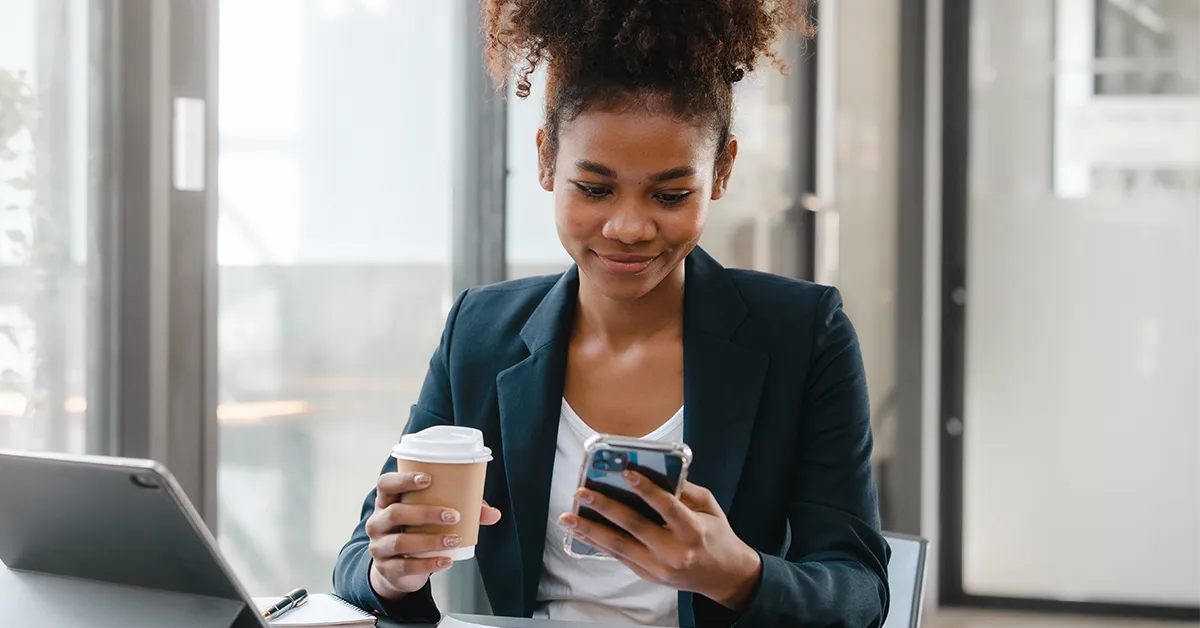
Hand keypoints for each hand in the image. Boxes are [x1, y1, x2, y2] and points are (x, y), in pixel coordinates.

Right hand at [366, 471, 501, 598]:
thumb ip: (462, 510)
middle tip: (454, 515)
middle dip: (426, 513)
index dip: (403, 479)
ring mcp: (379, 547)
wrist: (397, 569)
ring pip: (401, 541)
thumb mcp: (431, 517)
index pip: (385, 484)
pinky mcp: (386, 569)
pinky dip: (430, 563)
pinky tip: (447, 560)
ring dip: (431, 540)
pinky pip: (406, 566)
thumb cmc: (416, 531)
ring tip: (455, 539)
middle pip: (395, 513)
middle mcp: (377, 523)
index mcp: (386, 502)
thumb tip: (494, 513)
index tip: (428, 479)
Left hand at [558, 471, 761, 611]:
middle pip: (634, 526)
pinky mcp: (648, 575)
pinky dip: (598, 543)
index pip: (666, 507)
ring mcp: (659, 567)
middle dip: (605, 507)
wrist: (724, 576)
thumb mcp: (710, 508)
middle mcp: (674, 551)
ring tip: (568, 516)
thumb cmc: (716, 535)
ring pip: (619, 546)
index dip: (646, 489)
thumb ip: (685, 491)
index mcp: (693, 531)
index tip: (625, 472)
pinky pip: (619, 557)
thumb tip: (654, 472)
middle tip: (582, 492)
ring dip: (590, 529)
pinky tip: (581, 531)